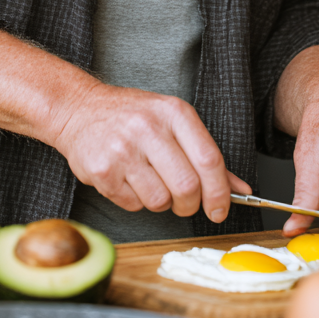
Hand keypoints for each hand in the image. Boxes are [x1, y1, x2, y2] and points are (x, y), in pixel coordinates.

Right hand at [54, 81, 250, 221]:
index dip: (220, 193)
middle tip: (185, 202)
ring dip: (161, 202)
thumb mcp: (172, 122)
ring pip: (160, 201)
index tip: (220, 209)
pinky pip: (133, 205)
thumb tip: (239, 187)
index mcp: (174, 112)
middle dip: (190, 204)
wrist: (79, 109)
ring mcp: (123, 150)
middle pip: (187, 186)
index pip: (209, 160)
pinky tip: (128, 179)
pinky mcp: (102, 171)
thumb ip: (205, 154)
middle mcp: (149, 128)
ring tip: (150, 181)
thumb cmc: (132, 116)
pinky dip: (136, 200)